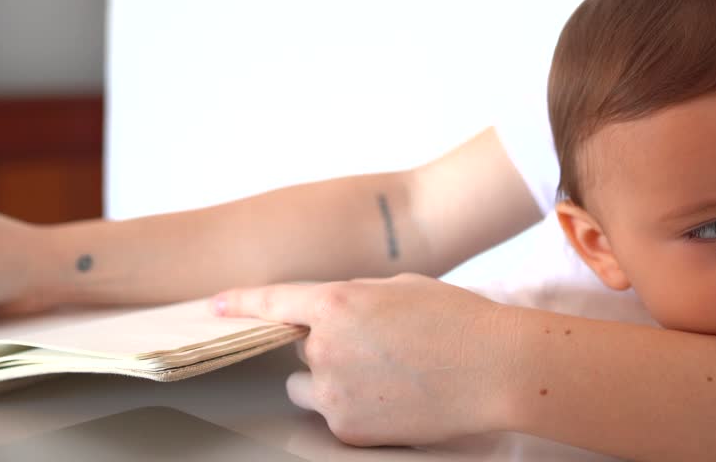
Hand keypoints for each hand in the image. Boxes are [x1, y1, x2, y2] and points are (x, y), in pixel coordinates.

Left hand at [213, 273, 515, 445]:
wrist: (496, 369)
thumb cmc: (455, 319)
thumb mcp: (399, 286)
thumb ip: (352, 296)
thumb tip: (329, 311)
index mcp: (337, 300)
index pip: (272, 301)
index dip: (242, 302)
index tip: (218, 305)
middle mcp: (325, 347)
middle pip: (298, 346)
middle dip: (324, 343)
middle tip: (374, 344)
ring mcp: (334, 392)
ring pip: (306, 385)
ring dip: (329, 378)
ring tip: (383, 374)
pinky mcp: (349, 429)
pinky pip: (332, 414)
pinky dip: (354, 406)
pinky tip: (394, 395)